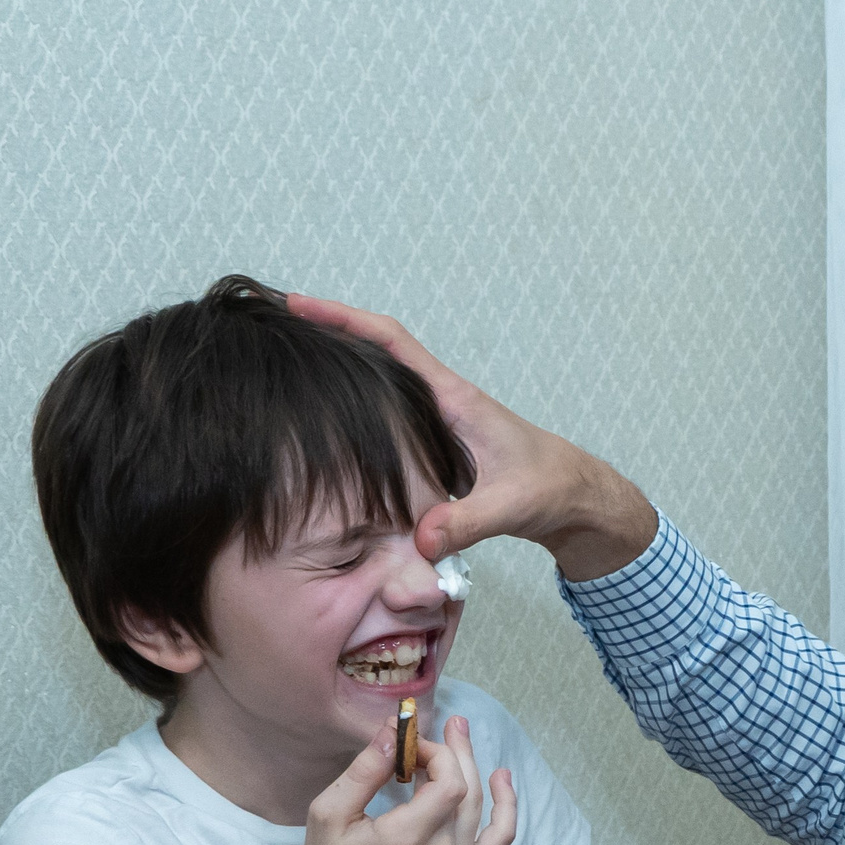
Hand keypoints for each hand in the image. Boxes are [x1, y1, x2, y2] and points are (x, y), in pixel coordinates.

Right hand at [284, 294, 658, 577]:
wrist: (572, 499)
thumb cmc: (550, 489)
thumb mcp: (511, 506)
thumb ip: (468, 522)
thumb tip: (421, 540)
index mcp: (454, 398)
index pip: (392, 342)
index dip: (345, 318)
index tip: (298, 303)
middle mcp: (440, 401)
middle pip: (374, 353)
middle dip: (326, 334)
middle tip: (272, 328)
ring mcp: (435, 422)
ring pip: (378, 386)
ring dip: (337, 372)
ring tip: (283, 366)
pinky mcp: (433, 446)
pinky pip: (385, 420)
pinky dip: (354, 415)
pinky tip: (324, 428)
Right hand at [304, 714, 518, 844]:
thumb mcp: (328, 817)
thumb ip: (363, 772)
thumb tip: (393, 732)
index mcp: (406, 840)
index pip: (448, 782)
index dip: (436, 753)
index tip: (410, 744)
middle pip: (467, 788)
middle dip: (456, 751)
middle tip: (449, 722)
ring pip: (481, 807)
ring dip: (473, 767)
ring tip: (462, 734)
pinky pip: (500, 838)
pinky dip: (506, 807)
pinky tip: (502, 778)